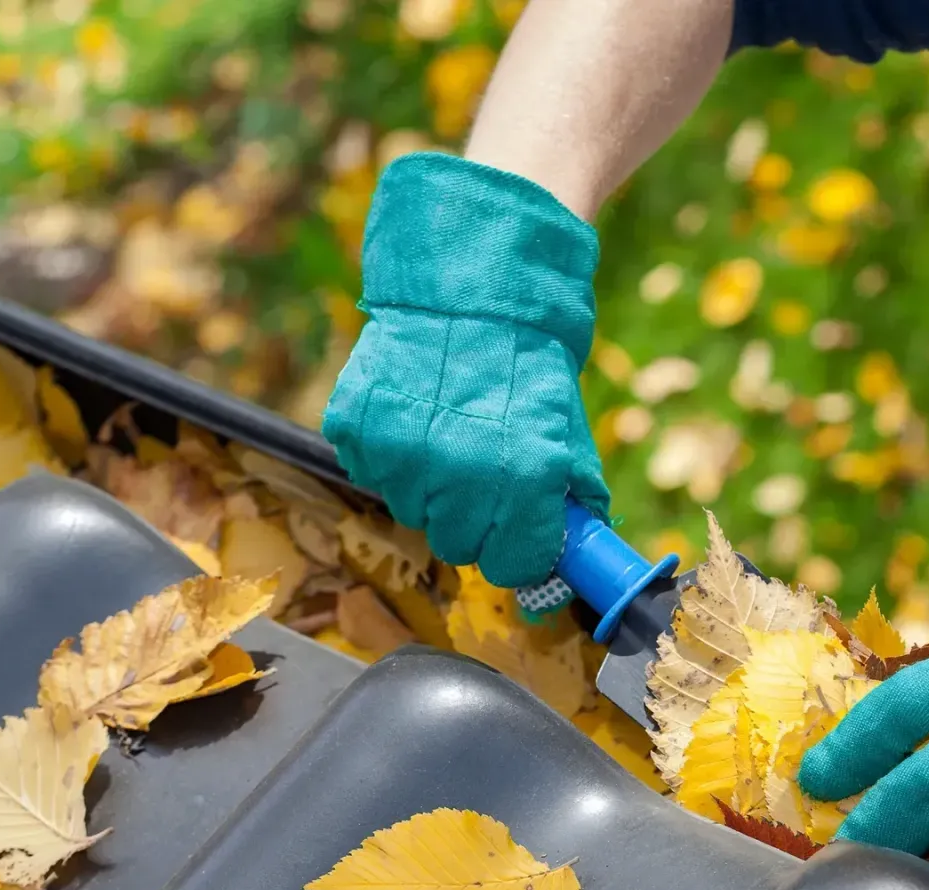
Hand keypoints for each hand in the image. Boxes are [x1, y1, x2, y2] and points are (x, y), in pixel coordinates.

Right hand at [323, 153, 608, 586]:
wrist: (469, 285)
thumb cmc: (526, 364)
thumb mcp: (564, 429)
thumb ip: (568, 499)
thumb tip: (571, 563)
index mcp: (525, 478)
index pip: (513, 564)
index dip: (517, 552)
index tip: (516, 534)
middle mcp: (461, 473)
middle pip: (456, 545)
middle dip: (471, 521)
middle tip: (478, 474)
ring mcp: (402, 454)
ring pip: (410, 511)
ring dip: (428, 487)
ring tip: (444, 432)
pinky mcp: (357, 430)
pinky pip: (371, 472)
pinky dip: (388, 454)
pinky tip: (411, 413)